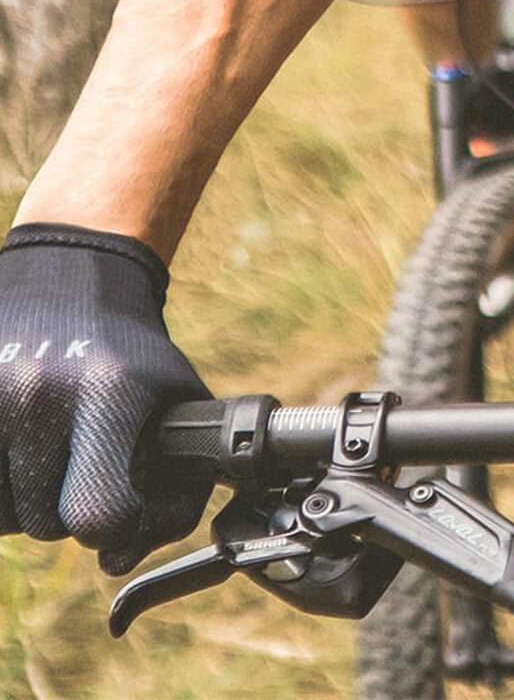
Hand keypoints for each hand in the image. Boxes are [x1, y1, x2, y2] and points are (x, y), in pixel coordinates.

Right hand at [0, 225, 211, 572]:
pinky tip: (15, 442)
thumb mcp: (177, 400)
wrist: (71, 272)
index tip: (116, 504)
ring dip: (23, 498)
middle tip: (77, 457)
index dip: (112, 526)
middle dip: (65, 507)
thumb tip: (116, 561)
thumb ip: (175, 493)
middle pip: (44, 524)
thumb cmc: (130, 351)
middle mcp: (42, 390)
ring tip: (44, 443)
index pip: (97, 515)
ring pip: (1, 517)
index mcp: (108, 392)